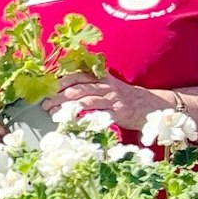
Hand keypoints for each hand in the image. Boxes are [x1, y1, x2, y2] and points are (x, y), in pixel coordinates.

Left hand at [47, 74, 169, 130]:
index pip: (77, 76)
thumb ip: (91, 86)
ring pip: (86, 100)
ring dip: (67, 107)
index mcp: (101, 78)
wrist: (152, 105)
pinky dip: (85, 118)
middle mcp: (106, 85)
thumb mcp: (109, 87)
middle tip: (45, 104)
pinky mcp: (118, 112)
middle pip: (78, 88)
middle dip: (58, 96)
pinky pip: (99, 114)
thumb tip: (66, 92)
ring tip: (54, 113)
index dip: (61, 82)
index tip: (47, 89)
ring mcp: (112, 98)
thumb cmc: (125, 98)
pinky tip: (73, 122)